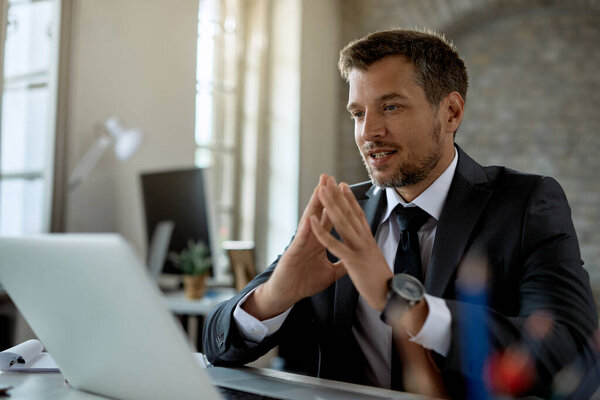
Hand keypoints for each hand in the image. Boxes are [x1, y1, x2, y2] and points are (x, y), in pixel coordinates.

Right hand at [243, 175, 346, 319]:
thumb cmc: (304, 283)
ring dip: (314, 204)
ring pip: (309, 220)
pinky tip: (310, 218)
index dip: (337, 204)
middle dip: (325, 195)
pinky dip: (305, 229)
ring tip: (319, 187)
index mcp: (319, 241)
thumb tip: (355, 259)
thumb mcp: (329, 273)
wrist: (286, 296)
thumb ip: (341, 264)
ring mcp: (301, 244)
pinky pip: (300, 240)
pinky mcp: (292, 254)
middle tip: (329, 176)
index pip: (329, 218)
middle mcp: (310, 238)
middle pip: (319, 213)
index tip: (344, 188)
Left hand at [310, 174, 391, 310]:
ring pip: (342, 222)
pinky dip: (322, 232)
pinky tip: (312, 222)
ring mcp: (360, 249)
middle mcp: (365, 240)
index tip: (342, 186)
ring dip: (330, 205)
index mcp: (368, 241)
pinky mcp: (353, 261)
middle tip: (328, 179)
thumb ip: (368, 251)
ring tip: (321, 190)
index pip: (358, 215)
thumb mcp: (374, 262)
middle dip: (338, 195)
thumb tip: (367, 246)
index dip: (350, 200)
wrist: (393, 297)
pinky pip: (335, 245)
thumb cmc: (383, 283)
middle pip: (350, 213)